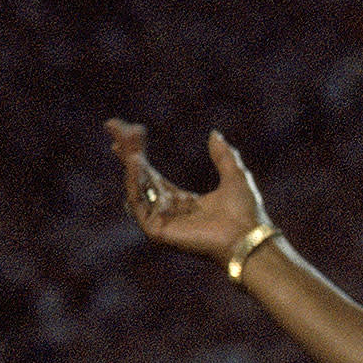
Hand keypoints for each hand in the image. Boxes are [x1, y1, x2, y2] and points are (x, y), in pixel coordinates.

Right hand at [105, 119, 267, 265]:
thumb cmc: (246, 213)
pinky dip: (134, 182)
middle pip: (140, 177)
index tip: (130, 130)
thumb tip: (214, 134)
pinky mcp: (157, 231)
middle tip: (115, 125)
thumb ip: (223, 156)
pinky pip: (138, 203)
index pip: (152, 175)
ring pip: (136, 187)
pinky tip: (135, 161)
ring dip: (130, 162)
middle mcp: (168, 212)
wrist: (248, 237)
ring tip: (126, 141)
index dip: (139, 153)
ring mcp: (161, 222)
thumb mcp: (235, 176)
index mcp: (183, 202)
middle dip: (128, 151)